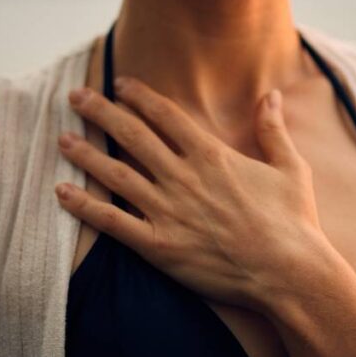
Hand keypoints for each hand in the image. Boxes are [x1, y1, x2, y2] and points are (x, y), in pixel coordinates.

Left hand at [55, 76, 329, 311]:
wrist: (289, 273)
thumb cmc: (294, 222)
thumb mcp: (290, 167)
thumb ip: (273, 128)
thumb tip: (271, 94)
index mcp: (211, 155)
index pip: (165, 115)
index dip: (138, 96)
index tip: (119, 83)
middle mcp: (183, 177)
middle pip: (132, 135)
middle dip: (101, 112)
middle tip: (76, 96)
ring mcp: (168, 211)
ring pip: (116, 174)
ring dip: (85, 153)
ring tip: (62, 138)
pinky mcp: (159, 246)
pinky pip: (112, 222)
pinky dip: (84, 206)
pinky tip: (61, 192)